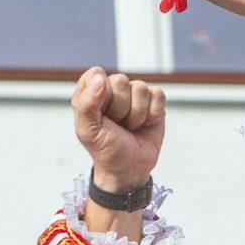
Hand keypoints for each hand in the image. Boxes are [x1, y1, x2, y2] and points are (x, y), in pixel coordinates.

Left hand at [73, 67, 164, 190]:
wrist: (130, 169)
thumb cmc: (106, 150)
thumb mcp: (88, 131)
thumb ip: (86, 104)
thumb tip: (100, 79)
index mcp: (90, 92)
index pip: (96, 74)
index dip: (101, 94)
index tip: (101, 115)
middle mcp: (112, 90)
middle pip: (121, 80)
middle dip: (121, 107)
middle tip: (117, 124)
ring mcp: (134, 95)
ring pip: (141, 88)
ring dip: (136, 114)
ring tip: (130, 127)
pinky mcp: (153, 101)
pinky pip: (158, 95)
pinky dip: (152, 115)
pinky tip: (144, 125)